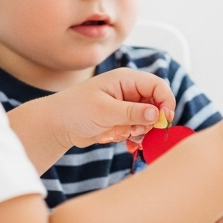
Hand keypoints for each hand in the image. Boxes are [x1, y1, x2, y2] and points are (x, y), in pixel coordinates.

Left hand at [50, 68, 175, 148]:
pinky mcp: (122, 120)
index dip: (165, 101)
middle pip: (156, 104)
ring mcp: (126, 106)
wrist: (56, 125)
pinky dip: (135, 138)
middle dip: (151, 121)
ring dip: (141, 131)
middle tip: (138, 131)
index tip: (164, 120)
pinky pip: (138, 129)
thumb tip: (157, 114)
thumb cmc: (75, 110)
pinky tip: (126, 144)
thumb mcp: (104, 110)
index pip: (157, 85)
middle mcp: (129, 91)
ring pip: (148, 120)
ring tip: (125, 136)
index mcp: (126, 79)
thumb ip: (132, 112)